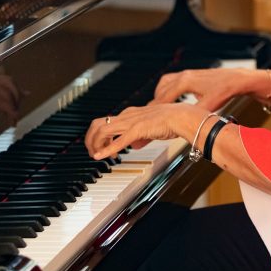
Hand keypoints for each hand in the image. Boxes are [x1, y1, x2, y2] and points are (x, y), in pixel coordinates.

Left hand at [84, 103, 200, 160]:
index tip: (100, 147)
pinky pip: (118, 141)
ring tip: (96, 156)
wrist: (181, 116)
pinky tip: (100, 157)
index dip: (98, 136)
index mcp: (129, 114)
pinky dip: (106, 150)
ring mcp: (131, 122)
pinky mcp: (137, 130)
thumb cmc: (170, 121)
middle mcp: (126, 116)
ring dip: (95, 144)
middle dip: (90, 139)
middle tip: (92, 152)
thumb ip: (140, 136)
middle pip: (97, 124)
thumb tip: (133, 145)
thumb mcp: (150, 129)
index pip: (105, 121)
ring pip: (102, 131)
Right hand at [152, 68, 257, 110]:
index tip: (148, 117)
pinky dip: (168, 90)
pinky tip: (171, 99)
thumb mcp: (211, 104)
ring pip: (165, 83)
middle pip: (161, 89)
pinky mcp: (191, 76)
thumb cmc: (225, 89)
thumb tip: (187, 124)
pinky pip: (173, 82)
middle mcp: (184, 76)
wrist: (236, 78)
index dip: (155, 108)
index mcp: (186, 82)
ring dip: (161, 95)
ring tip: (158, 107)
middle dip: (155, 102)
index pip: (164, 96)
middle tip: (150, 114)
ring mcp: (187, 74)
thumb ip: (197, 113)